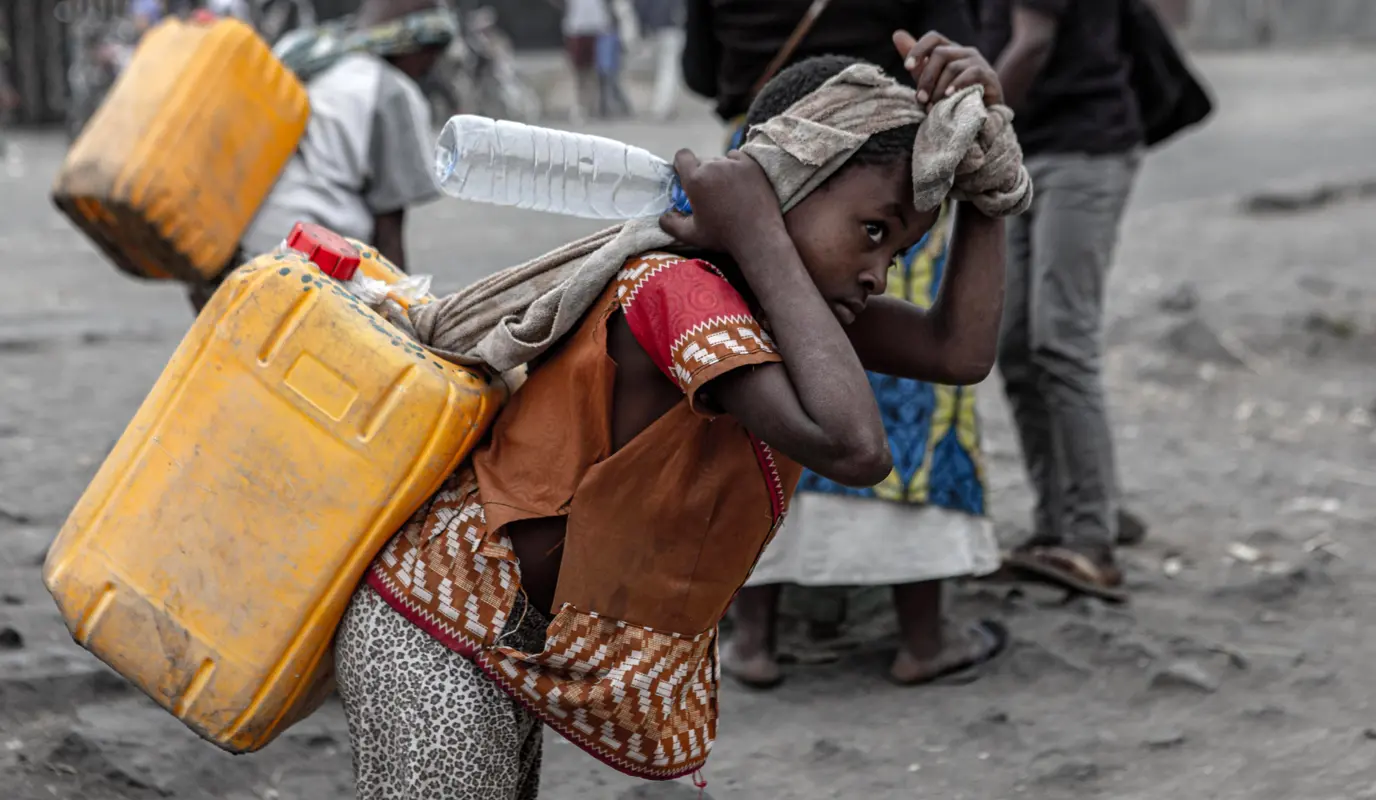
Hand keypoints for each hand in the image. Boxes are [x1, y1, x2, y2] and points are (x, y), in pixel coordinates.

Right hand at [659, 149, 784, 255]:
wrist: (758, 237)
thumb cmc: (723, 237)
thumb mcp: (692, 235)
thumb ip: (671, 224)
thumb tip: (663, 217)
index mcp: (695, 180)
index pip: (682, 156)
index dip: (682, 164)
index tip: (686, 176)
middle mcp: (713, 166)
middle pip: (702, 160)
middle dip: (702, 173)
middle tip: (709, 192)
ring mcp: (734, 163)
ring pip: (720, 159)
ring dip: (719, 170)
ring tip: (726, 191)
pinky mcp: (751, 165)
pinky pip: (737, 158)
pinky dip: (735, 167)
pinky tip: (739, 183)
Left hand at [893, 30, 1002, 108]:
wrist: (980, 118)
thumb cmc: (952, 98)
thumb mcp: (931, 82)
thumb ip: (917, 64)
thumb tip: (897, 35)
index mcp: (950, 51)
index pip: (933, 38)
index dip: (918, 49)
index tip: (907, 67)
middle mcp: (964, 52)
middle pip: (941, 54)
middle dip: (927, 78)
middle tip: (920, 99)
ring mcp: (979, 62)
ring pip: (953, 67)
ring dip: (939, 88)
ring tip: (933, 106)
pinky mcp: (989, 75)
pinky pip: (972, 74)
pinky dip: (957, 85)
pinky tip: (949, 96)